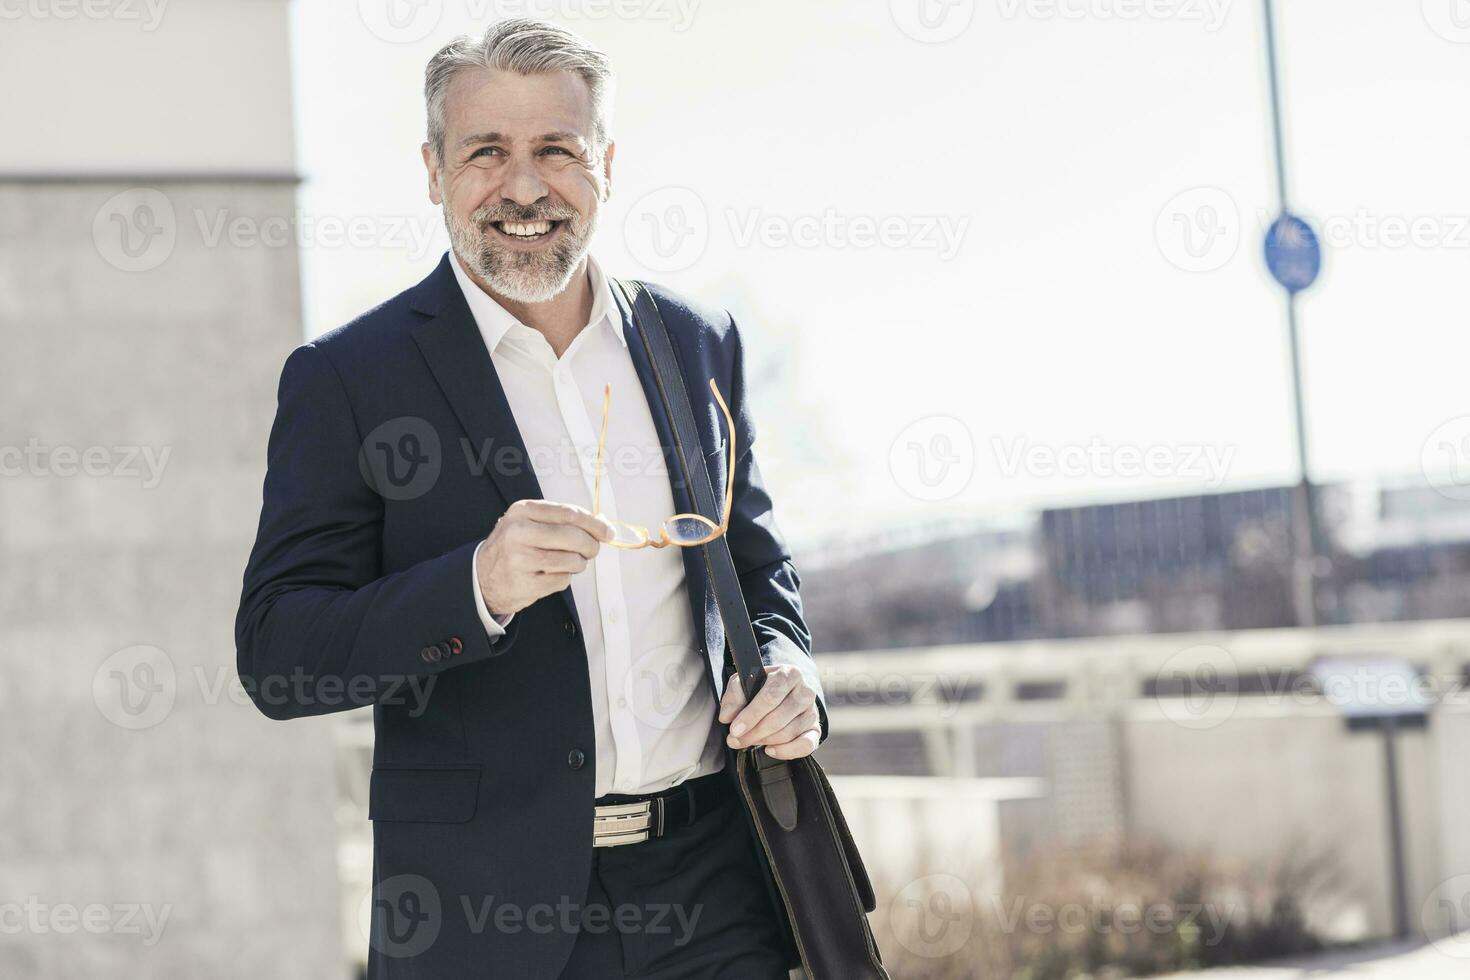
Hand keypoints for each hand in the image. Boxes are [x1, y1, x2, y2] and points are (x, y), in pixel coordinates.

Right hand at [476, 500, 614, 616]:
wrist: (482, 577)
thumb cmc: (514, 546)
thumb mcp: (530, 522)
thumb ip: (564, 520)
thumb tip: (603, 524)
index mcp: (522, 511)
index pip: (569, 513)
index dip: (594, 523)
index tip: (607, 531)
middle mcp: (519, 533)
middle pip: (574, 537)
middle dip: (591, 545)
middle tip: (592, 550)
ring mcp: (521, 560)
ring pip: (572, 560)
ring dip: (578, 564)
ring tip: (565, 562)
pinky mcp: (526, 584)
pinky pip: (563, 580)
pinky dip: (564, 578)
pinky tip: (550, 574)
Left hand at [718, 664, 821, 759]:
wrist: (784, 692)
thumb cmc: (762, 687)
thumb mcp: (744, 683)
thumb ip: (733, 696)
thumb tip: (727, 717)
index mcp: (789, 674)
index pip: (770, 696)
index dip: (751, 715)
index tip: (735, 729)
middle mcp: (805, 691)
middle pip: (778, 718)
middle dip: (753, 733)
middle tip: (735, 740)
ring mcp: (812, 712)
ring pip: (787, 733)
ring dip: (764, 741)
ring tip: (748, 741)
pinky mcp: (815, 730)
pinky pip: (805, 745)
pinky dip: (785, 751)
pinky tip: (769, 750)